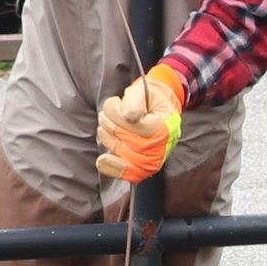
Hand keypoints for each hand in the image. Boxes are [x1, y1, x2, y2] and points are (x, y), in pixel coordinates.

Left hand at [94, 62, 185, 182]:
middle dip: (109, 122)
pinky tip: (103, 159)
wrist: (160, 115)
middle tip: (107, 113)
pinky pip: (124, 173)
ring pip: (120, 151)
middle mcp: (160, 147)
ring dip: (107, 137)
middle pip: (124, 138)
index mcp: (164, 126)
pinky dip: (110, 166)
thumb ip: (135, 101)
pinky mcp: (142, 171)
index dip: (116, 112)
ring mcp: (152, 161)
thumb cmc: (149, 102)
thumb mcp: (143, 92)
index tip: (115, 102)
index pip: (131, 123)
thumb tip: (130, 115)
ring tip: (108, 125)